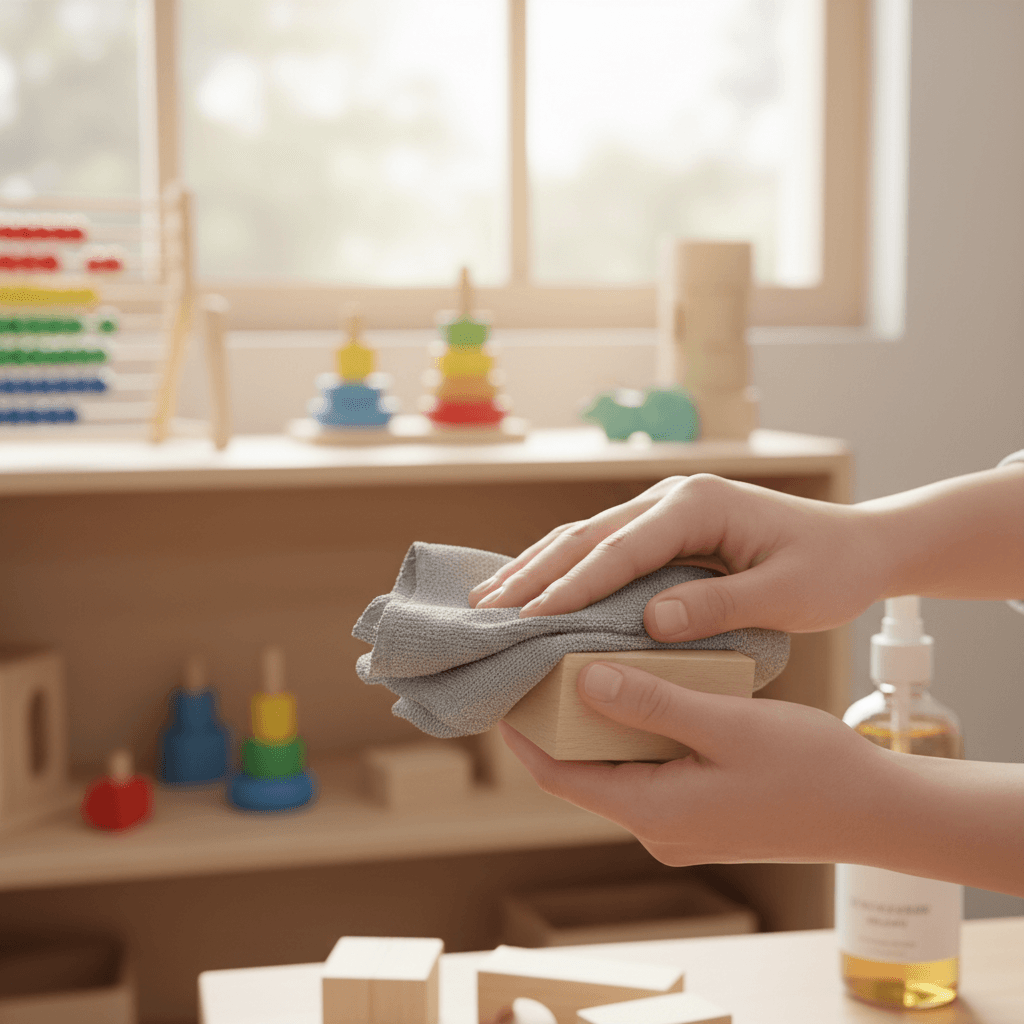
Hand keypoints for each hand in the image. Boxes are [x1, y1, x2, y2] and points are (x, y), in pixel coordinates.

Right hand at [470, 474, 885, 638]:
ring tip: (489, 599)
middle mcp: (672, 496)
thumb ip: (720, 606)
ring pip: (584, 535)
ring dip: (536, 567)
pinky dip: (562, 566)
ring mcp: (664, 507)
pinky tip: (533, 586)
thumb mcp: (787, 594)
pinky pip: (601, 545)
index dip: (573, 587)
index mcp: (699, 504)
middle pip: (587, 534)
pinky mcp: (663, 526)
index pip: (622, 549)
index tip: (531, 621)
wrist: (858, 545)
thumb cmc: (829, 570)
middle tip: (486, 613)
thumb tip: (651, 621)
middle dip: (534, 574)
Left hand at [499, 661, 890, 865]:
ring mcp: (681, 827)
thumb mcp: (725, 724)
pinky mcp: (702, 815)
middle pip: (585, 773)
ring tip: (587, 669)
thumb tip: (582, 681)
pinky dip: (637, 737)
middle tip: (543, 667)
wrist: (875, 811)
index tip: (504, 693)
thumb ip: (652, 703)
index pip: (560, 777)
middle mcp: (658, 829)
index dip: (524, 737)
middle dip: (560, 725)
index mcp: (654, 812)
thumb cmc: (808, 768)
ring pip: (619, 770)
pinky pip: (651, 773)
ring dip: (602, 727)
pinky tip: (643, 694)